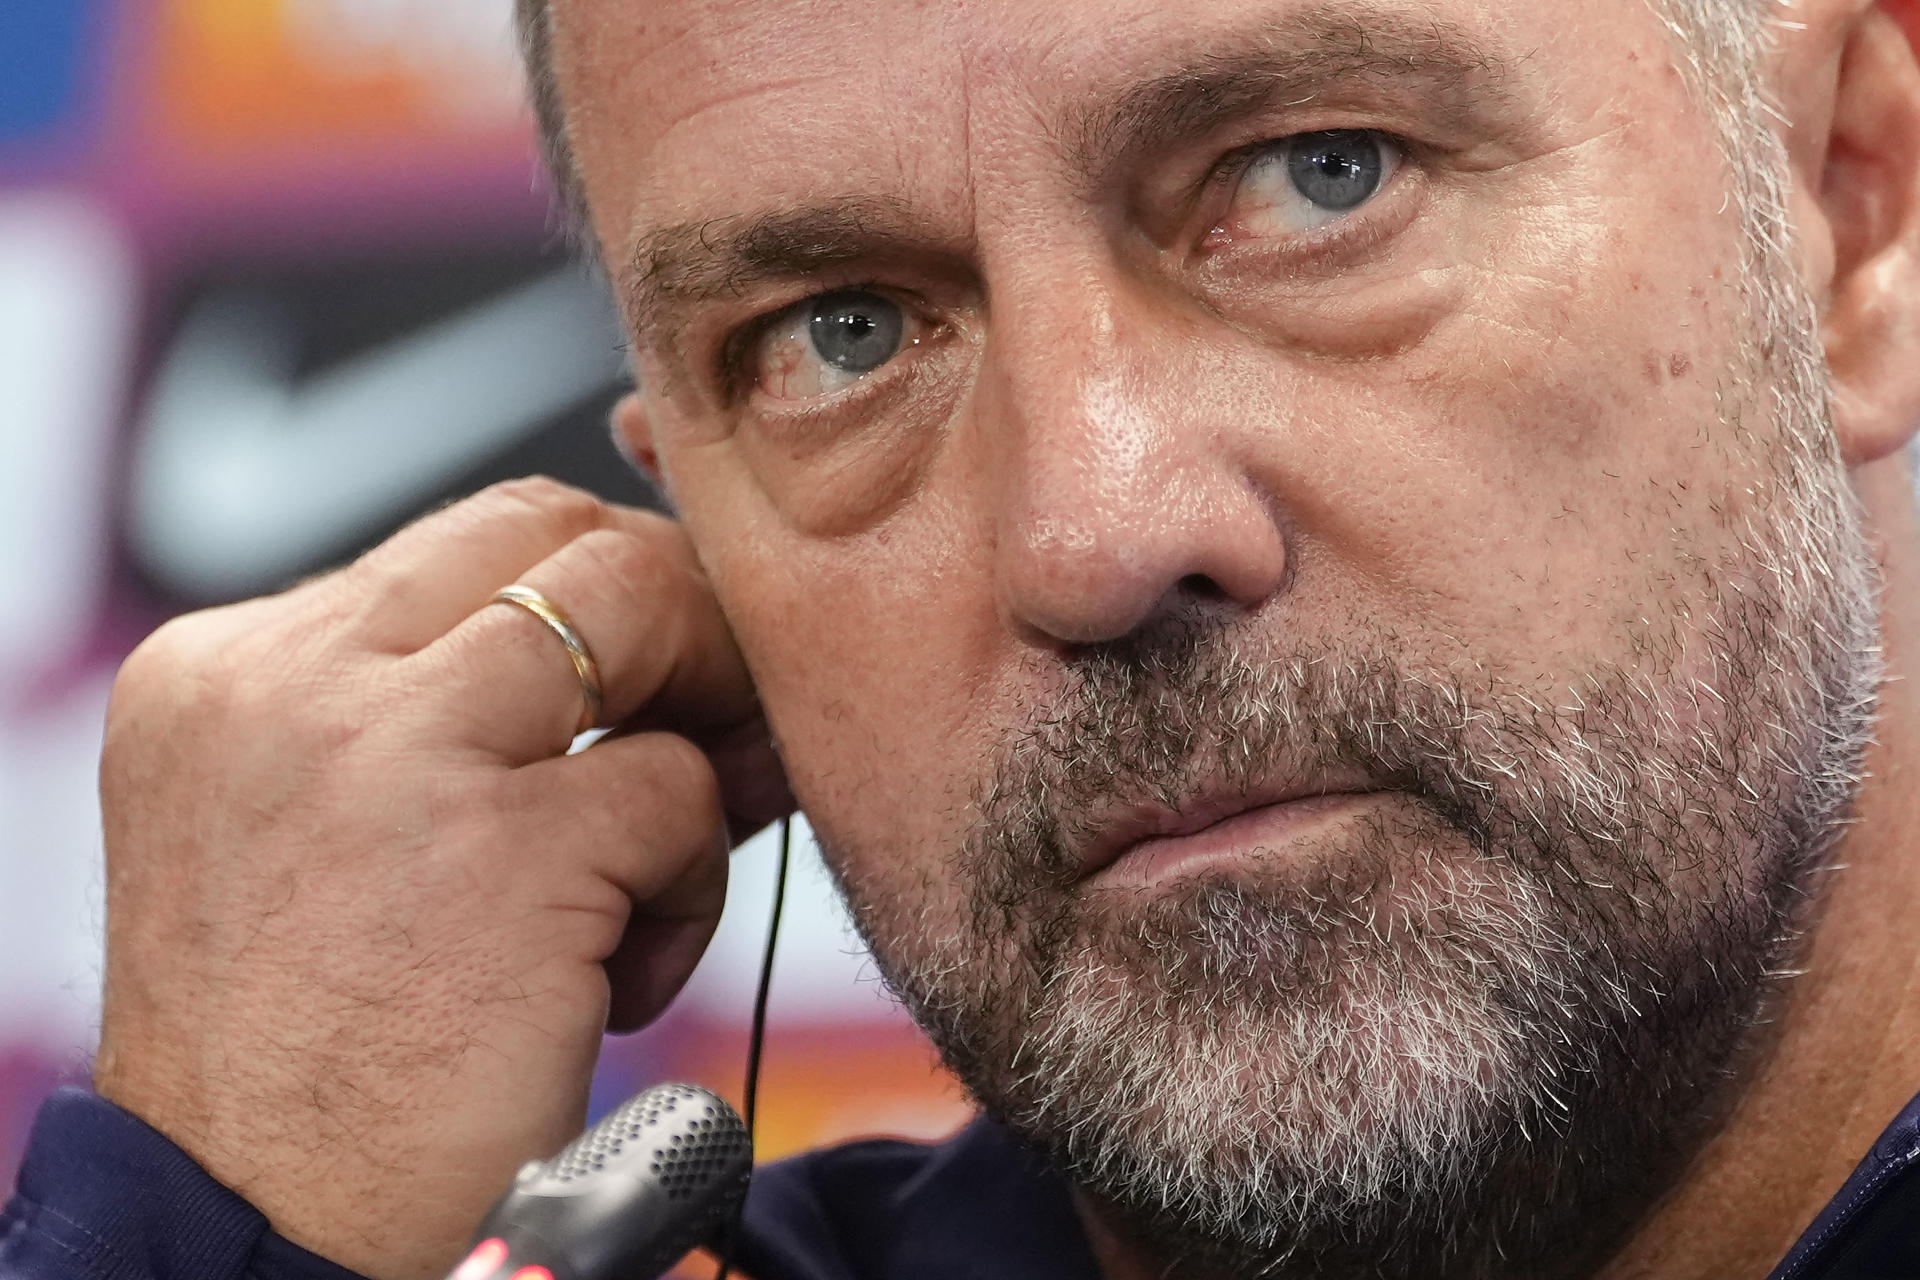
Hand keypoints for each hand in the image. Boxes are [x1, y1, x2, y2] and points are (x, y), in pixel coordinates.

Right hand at [93, 478, 789, 1278]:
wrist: (254, 1237)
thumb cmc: (311, 1057)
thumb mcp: (331, 839)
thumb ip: (458, 722)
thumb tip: (670, 657)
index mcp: (228, 673)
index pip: (469, 541)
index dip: (594, 597)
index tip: (650, 681)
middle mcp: (289, 685)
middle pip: (557, 532)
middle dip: (671, 614)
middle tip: (706, 725)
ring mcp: (389, 754)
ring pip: (636, 610)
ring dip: (696, 725)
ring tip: (652, 864)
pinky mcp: (498, 850)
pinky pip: (679, 787)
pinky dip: (689, 882)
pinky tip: (615, 984)